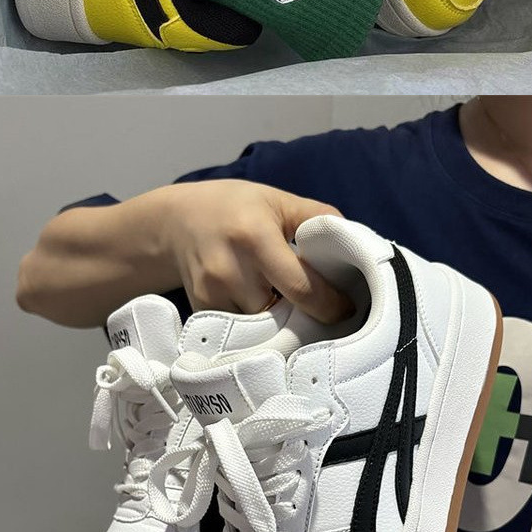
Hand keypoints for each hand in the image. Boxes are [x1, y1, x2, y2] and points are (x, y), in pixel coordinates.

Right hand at [170, 181, 343, 324]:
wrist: (176, 221)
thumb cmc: (234, 207)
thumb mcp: (278, 199)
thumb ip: (318, 217)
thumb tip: (356, 244)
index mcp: (255, 237)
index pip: (302, 288)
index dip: (330, 305)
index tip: (346, 309)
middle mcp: (230, 269)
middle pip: (282, 315)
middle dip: (305, 317)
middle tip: (319, 311)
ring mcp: (211, 293)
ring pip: (261, 329)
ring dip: (279, 324)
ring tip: (287, 307)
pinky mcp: (201, 310)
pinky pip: (240, 332)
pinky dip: (255, 326)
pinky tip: (259, 307)